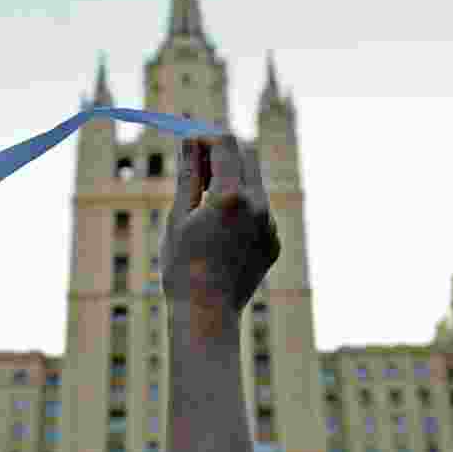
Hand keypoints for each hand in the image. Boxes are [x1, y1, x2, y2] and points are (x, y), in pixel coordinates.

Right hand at [161, 134, 279, 312]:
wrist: (207, 314)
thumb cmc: (183, 266)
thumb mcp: (178, 216)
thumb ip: (188, 175)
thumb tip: (190, 141)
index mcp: (231, 196)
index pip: (226, 144)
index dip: (206, 137)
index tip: (190, 143)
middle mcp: (258, 206)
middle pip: (247, 155)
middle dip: (223, 152)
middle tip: (196, 166)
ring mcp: (269, 225)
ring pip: (254, 183)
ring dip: (232, 180)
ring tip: (203, 206)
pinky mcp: (273, 241)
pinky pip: (259, 211)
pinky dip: (241, 208)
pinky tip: (219, 235)